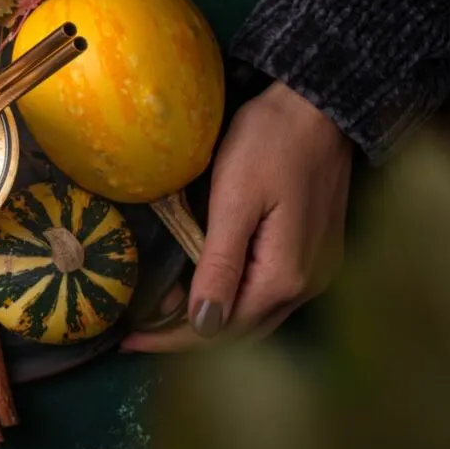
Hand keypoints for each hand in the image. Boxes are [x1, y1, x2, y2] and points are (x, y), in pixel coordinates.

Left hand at [122, 82, 352, 352]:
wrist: (319, 106)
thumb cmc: (271, 142)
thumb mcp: (235, 199)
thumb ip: (219, 265)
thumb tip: (203, 324)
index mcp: (284, 276)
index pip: (222, 329)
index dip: (173, 341)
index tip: (130, 343)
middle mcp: (306, 286)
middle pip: (240, 330)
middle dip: (187, 338)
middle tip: (138, 336)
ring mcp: (314, 272)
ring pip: (254, 315)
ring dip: (209, 321)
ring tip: (160, 319)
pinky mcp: (313, 255)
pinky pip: (265, 293)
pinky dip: (231, 299)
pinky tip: (202, 291)